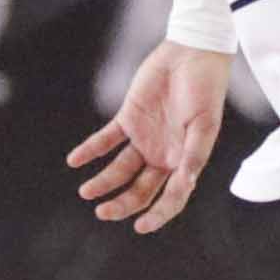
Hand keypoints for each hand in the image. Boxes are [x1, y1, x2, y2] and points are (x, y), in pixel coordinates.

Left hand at [71, 36, 234, 229]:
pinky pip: (106, 140)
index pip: (171, 198)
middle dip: (122, 204)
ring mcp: (144, 138)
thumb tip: (187, 183)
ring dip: (103, 182)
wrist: (191, 53)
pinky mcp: (129, 118)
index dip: (158, 215)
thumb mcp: (205, 124)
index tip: (140, 227)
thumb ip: (194, 154)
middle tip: (102, 212)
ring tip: (85, 192)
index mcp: (184, 161)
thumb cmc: (206, 90)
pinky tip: (74, 160)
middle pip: (139, 190)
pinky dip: (90, 150)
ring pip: (120, 169)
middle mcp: (162, 155)